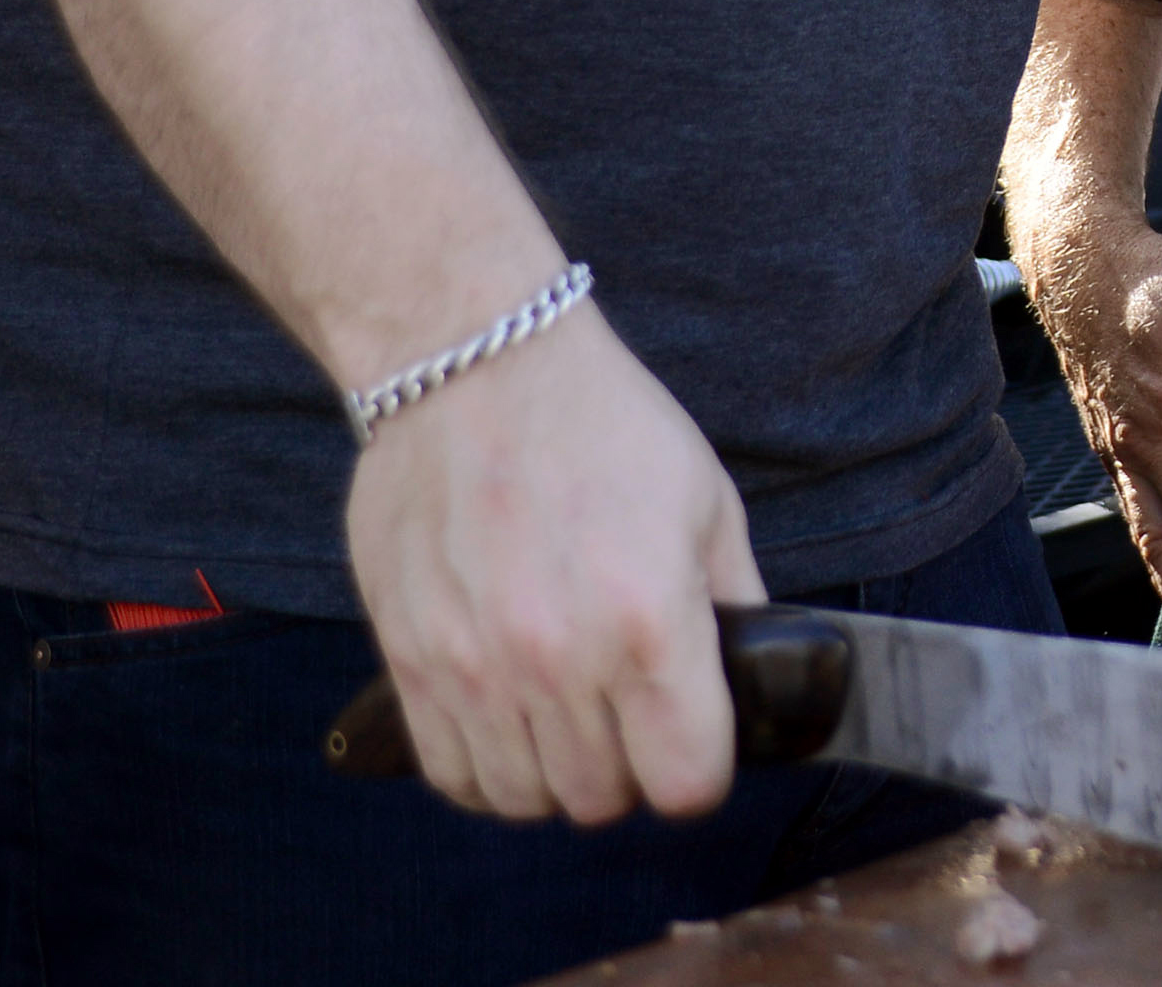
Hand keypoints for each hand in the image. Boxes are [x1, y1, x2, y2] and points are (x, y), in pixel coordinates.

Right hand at [344, 301, 766, 821]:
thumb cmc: (600, 420)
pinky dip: (488, 766)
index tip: (697, 735)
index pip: (688, 780)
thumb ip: (735, 602)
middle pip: (605, 798)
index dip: (703, 767)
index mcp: (649, 619)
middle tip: (631, 706)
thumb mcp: (706, 497)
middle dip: (632, 765)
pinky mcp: (412, 663)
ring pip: (529, 799)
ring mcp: (477, 669)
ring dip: (557, 769)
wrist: (474, 362)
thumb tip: (749, 678)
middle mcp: (561, 659)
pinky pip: (454, 776)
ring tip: (569, 705)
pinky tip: (510, 712)